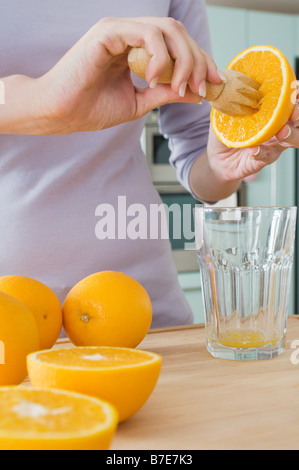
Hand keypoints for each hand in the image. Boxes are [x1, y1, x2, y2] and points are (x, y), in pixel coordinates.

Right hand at [37, 17, 222, 133]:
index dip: (201, 62)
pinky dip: (159, 57)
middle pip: (179, 34)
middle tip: (202, 88)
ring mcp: (121, 30)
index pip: (178, 46)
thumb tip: (195, 93)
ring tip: (180, 87)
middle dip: (198, 60)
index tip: (213, 84)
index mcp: (137, 49)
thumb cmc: (91, 108)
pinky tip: (153, 78)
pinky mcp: (109, 31)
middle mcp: (131, 35)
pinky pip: (148, 34)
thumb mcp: (140, 102)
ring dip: (183, 60)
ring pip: (168, 30)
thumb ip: (166, 93)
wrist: (62, 113)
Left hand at [207, 96, 298, 182]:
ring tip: (281, 132)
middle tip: (293, 113)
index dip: (296, 95)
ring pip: (293, 140)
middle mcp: (278, 127)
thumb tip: (227, 77)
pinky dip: (261, 153)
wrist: (218, 158)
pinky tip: (254, 150)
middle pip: (298, 120)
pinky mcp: (263, 159)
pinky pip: (267, 156)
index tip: (296, 88)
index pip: (290, 101)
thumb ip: (229, 96)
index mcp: (272, 112)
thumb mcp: (225, 112)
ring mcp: (273, 144)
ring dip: (290, 134)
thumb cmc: (226, 132)